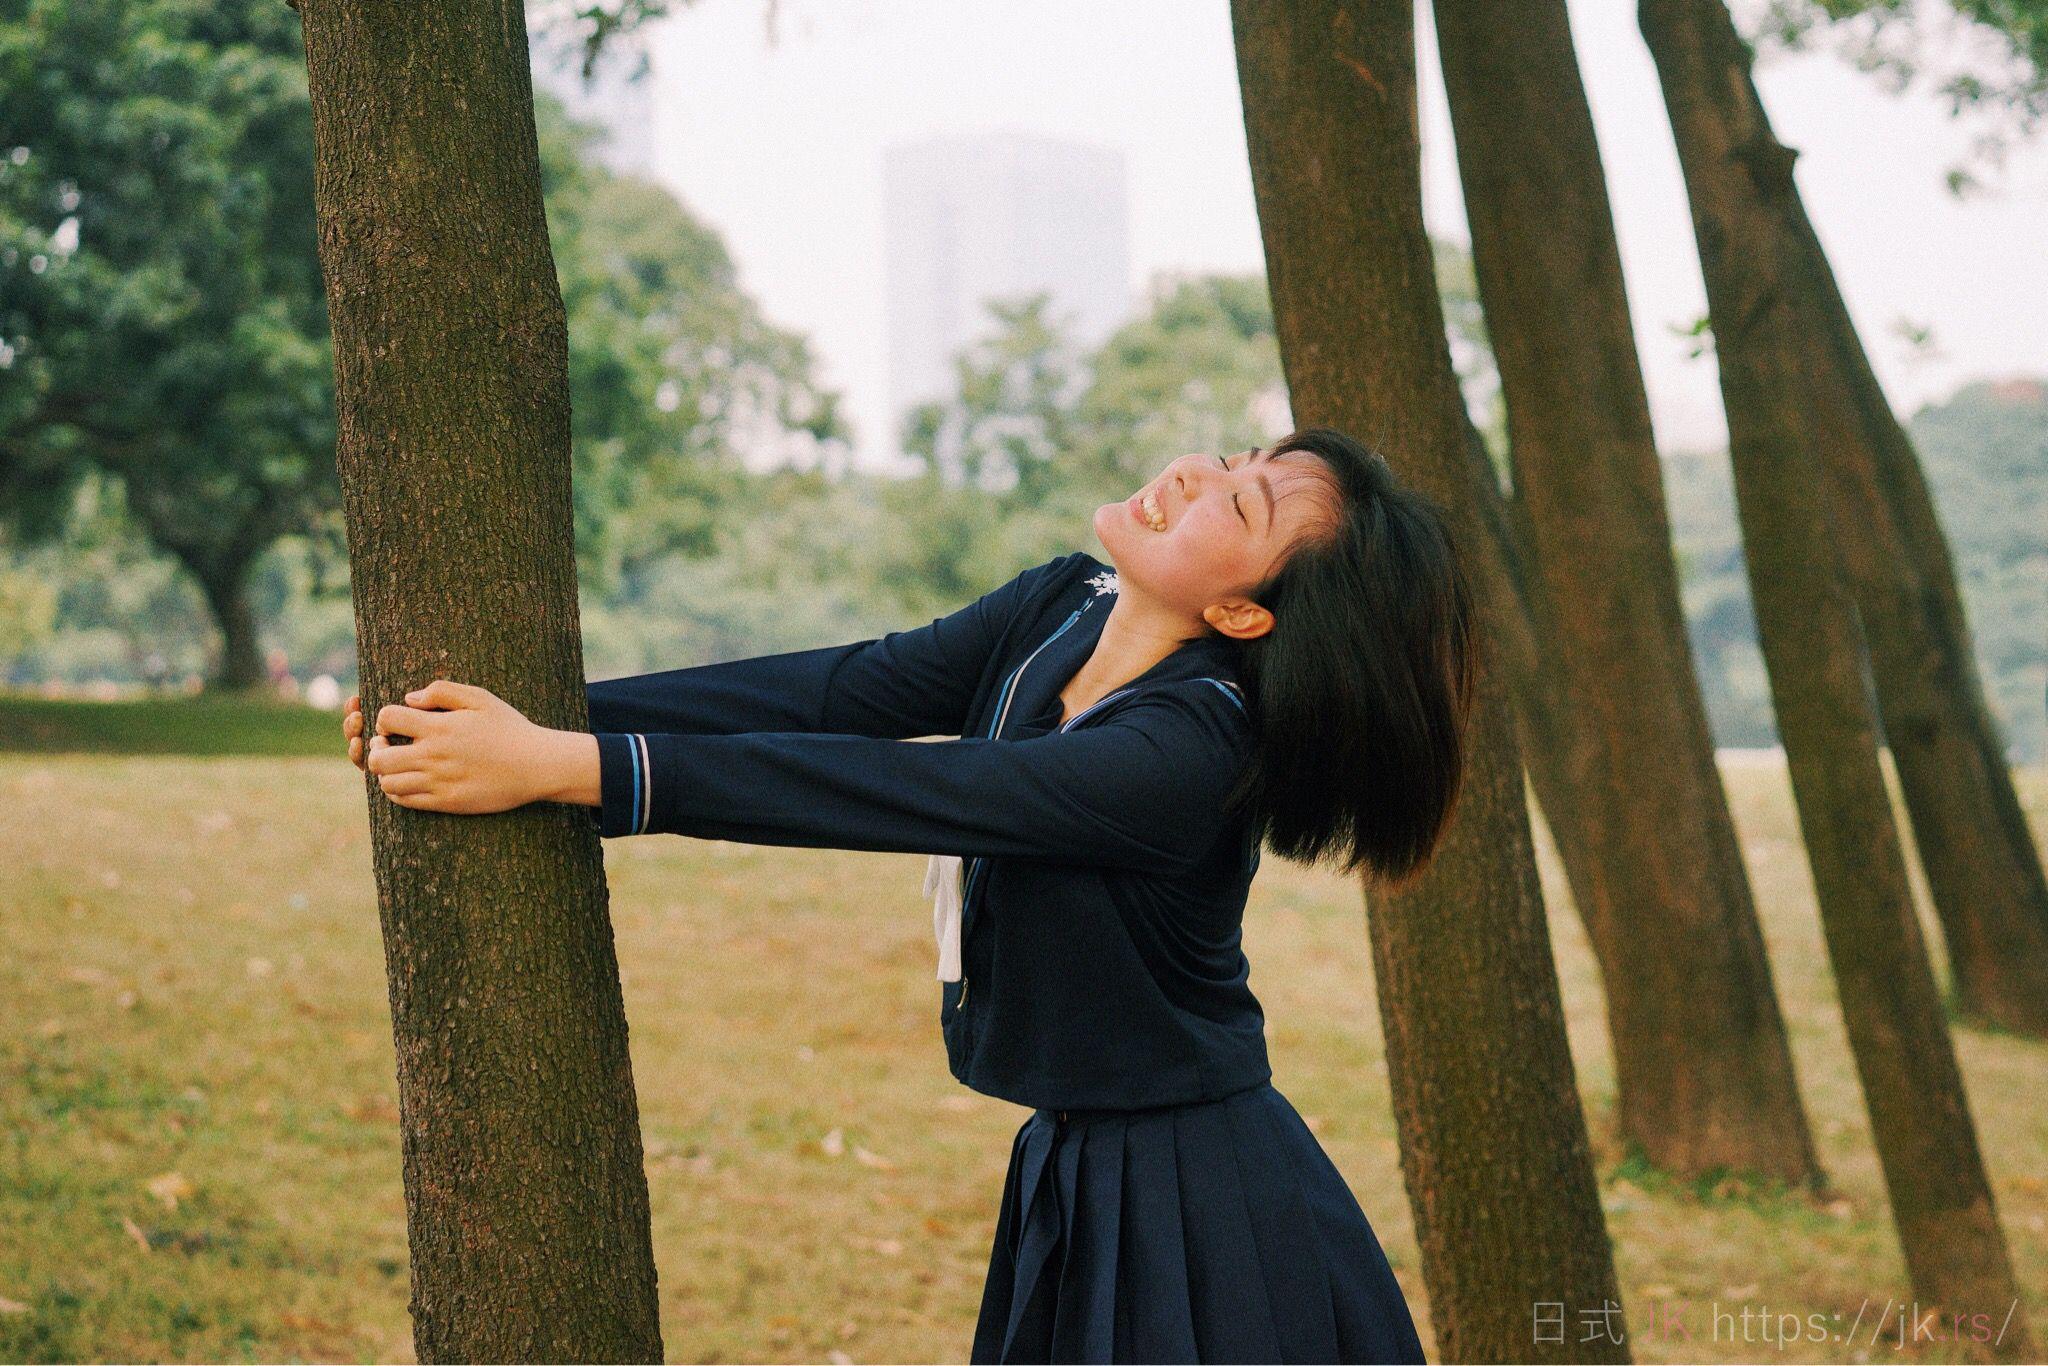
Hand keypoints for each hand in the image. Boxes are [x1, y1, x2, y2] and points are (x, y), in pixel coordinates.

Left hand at [355, 680, 576, 814]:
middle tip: (387, 745)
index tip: (395, 723)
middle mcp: (434, 756)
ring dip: (386, 772)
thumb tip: (409, 699)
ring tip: (397, 765)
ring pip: (388, 782)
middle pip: (378, 757)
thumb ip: (442, 691)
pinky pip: (405, 801)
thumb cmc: (510, 729)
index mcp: (440, 727)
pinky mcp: (446, 802)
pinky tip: (409, 782)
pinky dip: (397, 792)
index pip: (387, 719)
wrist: (537, 765)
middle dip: (376, 748)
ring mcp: (439, 782)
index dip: (384, 718)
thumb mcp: (481, 698)